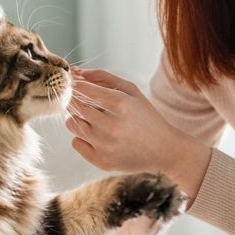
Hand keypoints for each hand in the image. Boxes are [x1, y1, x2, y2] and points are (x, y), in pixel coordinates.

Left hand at [66, 68, 210, 198]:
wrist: (164, 150)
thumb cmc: (146, 116)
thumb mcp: (131, 91)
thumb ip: (103, 78)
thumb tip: (75, 73)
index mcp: (120, 104)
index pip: (83, 89)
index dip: (75, 85)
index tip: (75, 85)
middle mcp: (111, 126)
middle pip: (74, 106)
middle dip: (75, 100)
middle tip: (87, 103)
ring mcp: (105, 146)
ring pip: (71, 124)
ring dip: (78, 119)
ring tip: (95, 121)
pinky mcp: (101, 161)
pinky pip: (75, 143)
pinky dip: (83, 138)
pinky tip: (98, 137)